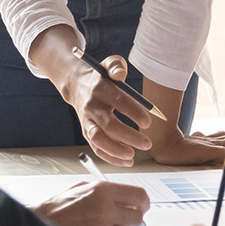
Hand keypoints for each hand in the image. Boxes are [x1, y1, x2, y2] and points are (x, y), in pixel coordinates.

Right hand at [29, 27, 152, 165]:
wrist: (76, 85)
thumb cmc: (101, 76)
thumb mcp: (109, 64)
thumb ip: (116, 66)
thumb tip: (120, 74)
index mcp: (100, 88)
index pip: (118, 101)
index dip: (133, 112)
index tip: (148, 122)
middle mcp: (92, 106)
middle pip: (109, 125)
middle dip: (129, 136)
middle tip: (147, 143)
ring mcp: (87, 121)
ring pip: (99, 140)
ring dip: (116, 151)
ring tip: (133, 156)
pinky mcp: (86, 132)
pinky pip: (97, 149)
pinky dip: (111, 158)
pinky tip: (127, 161)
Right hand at [31, 180, 149, 225]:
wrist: (40, 223)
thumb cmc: (60, 206)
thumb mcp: (82, 188)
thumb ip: (107, 191)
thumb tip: (128, 198)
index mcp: (103, 190)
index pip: (139, 196)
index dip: (144, 202)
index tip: (142, 206)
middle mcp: (105, 209)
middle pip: (137, 217)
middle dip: (133, 219)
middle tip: (124, 218)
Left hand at [148, 129, 224, 166]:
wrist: (161, 142)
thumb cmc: (181, 151)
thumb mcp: (203, 154)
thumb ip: (222, 155)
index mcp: (218, 143)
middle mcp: (213, 140)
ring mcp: (204, 140)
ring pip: (223, 138)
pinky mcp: (195, 142)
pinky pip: (210, 140)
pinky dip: (216, 145)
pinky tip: (213, 149)